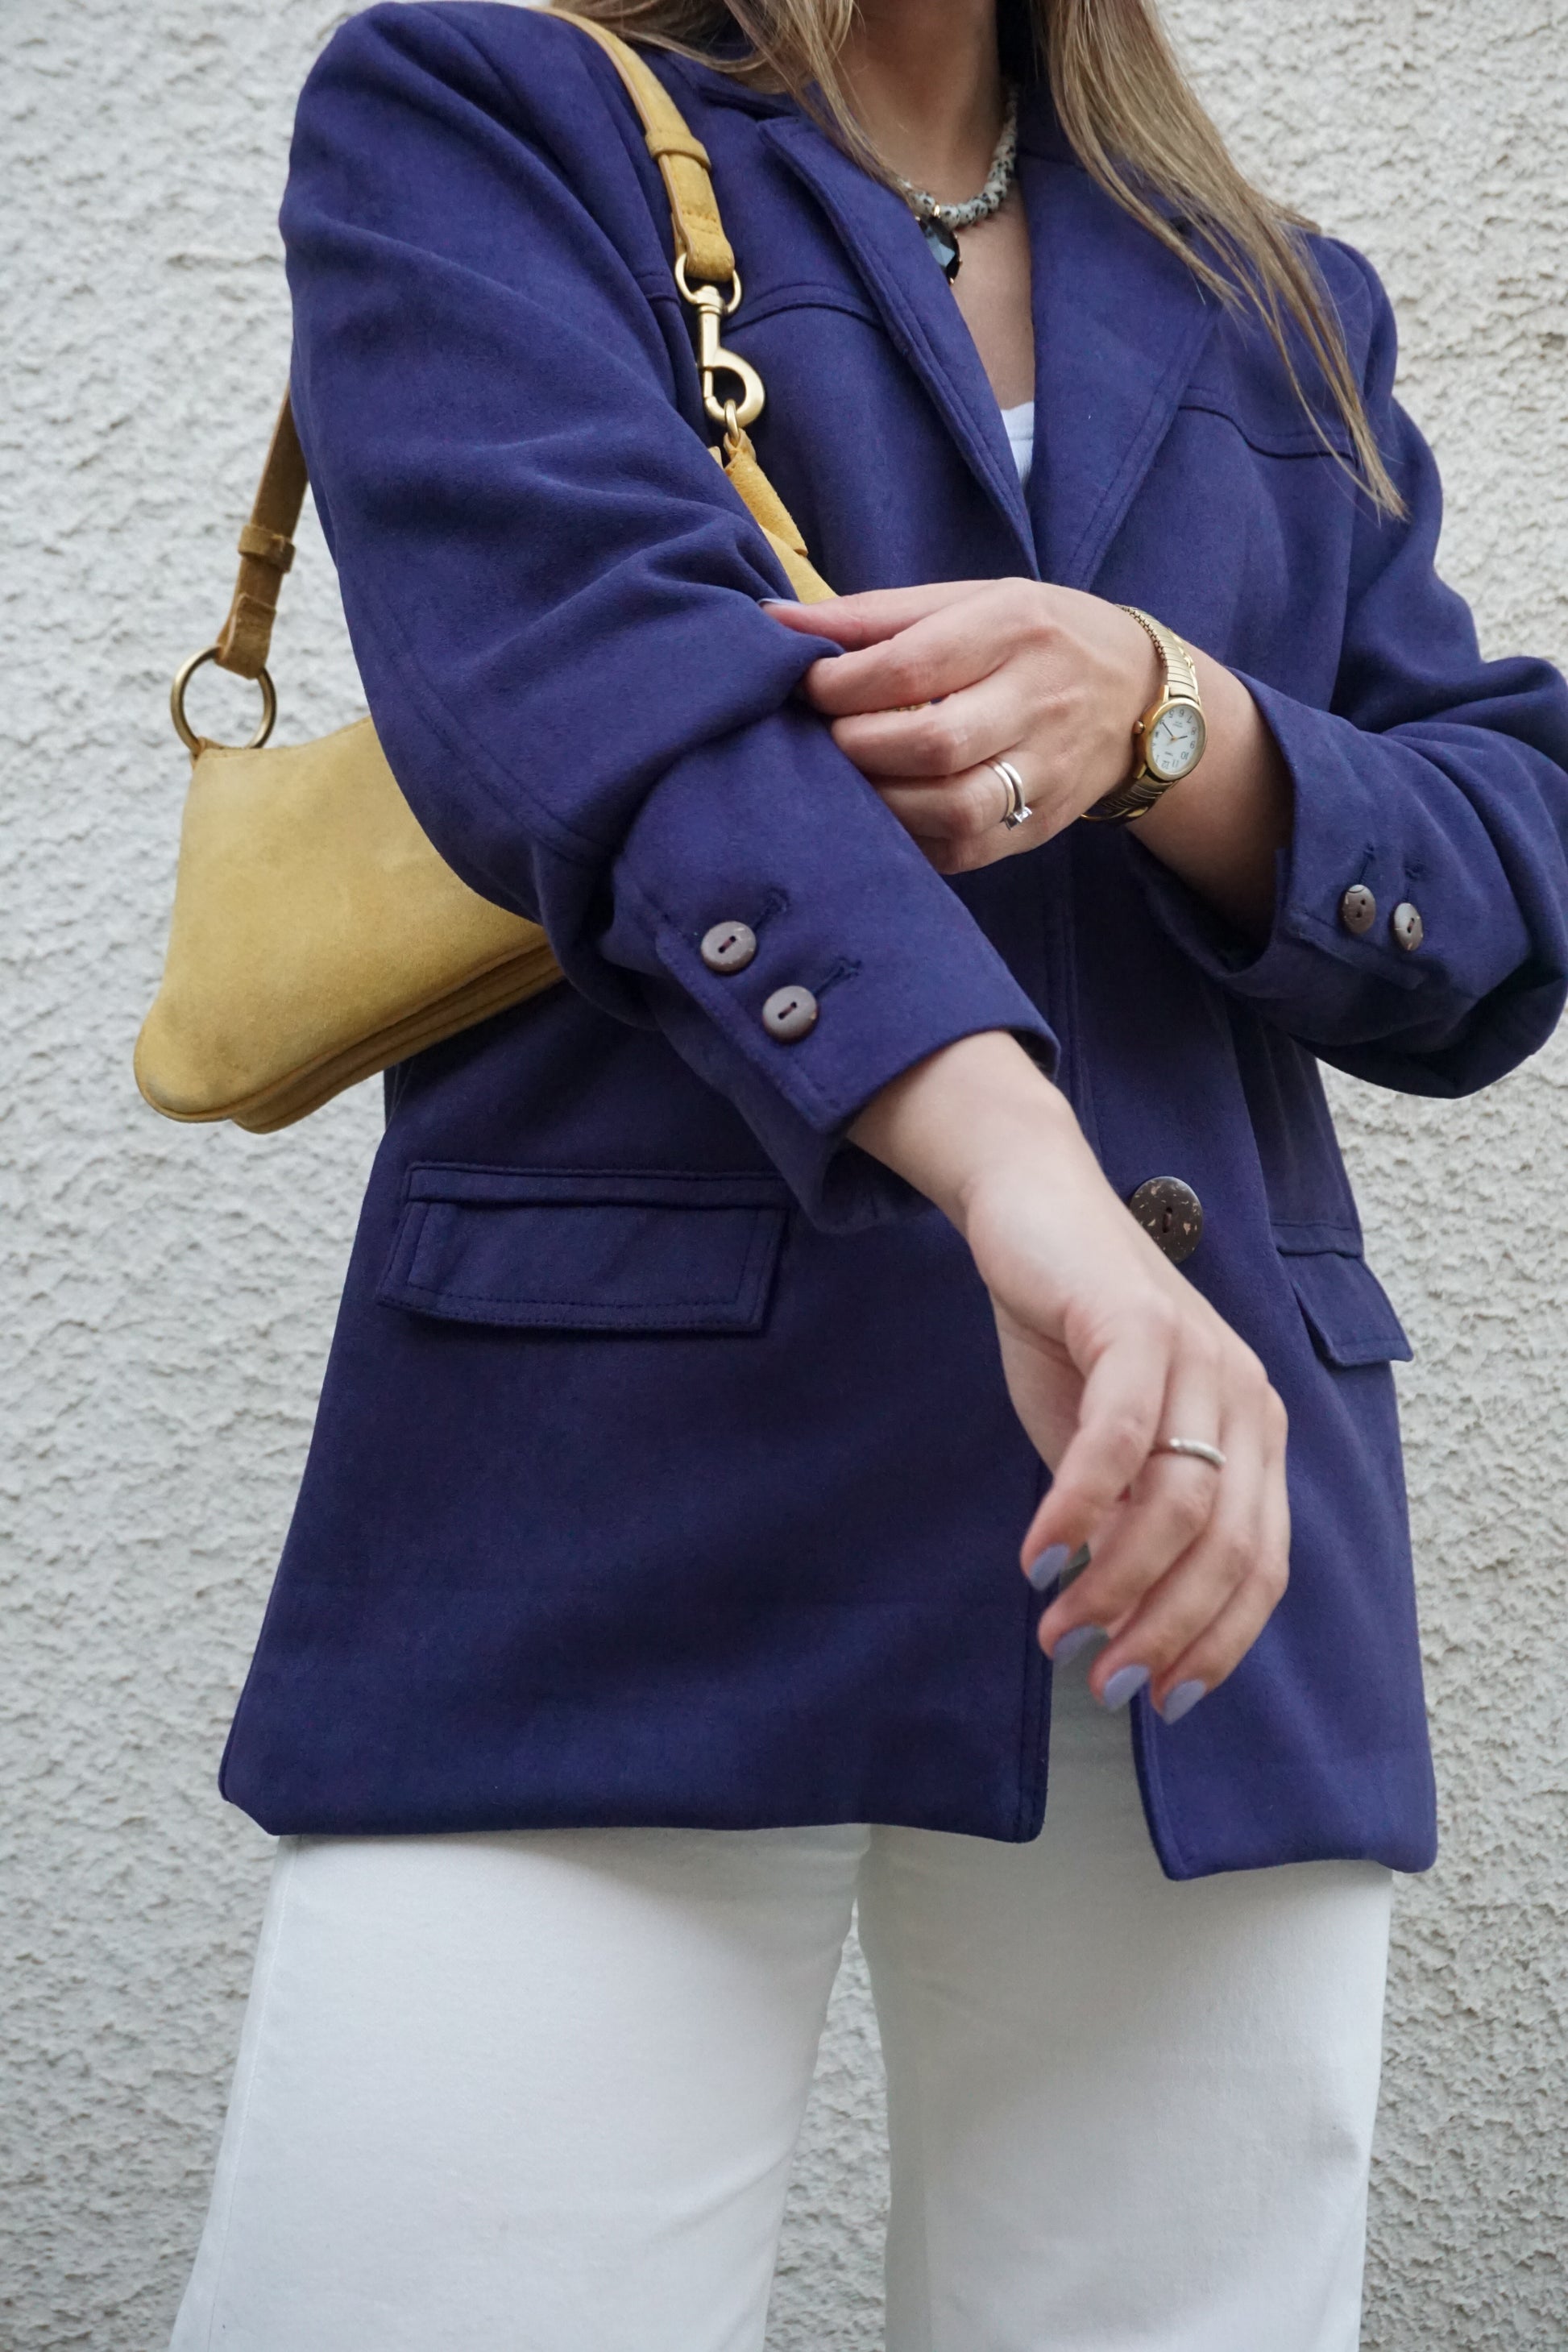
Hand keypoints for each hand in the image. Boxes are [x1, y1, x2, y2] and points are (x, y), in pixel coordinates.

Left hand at [767, 578, 1158, 873]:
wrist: (1138, 696)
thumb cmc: (1031, 638)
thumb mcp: (968, 601)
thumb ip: (871, 616)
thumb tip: (771, 622)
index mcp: (1015, 628)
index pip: (913, 665)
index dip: (841, 685)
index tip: (805, 687)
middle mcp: (1040, 700)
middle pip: (933, 742)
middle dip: (857, 747)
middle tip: (825, 740)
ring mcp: (1047, 771)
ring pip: (954, 808)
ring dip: (881, 802)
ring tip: (848, 782)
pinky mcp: (1040, 825)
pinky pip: (965, 849)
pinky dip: (910, 839)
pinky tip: (885, 815)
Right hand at [850, 1032, 1289, 1717]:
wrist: (1031, 1206)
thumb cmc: (1068, 1330)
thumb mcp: (1105, 1443)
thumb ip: (1127, 1517)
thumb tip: (1124, 1618)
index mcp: (1252, 1433)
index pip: (1261, 1565)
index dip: (1216, 1643)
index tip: (1162, 1701)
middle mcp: (1245, 1398)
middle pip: (1229, 1549)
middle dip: (1166, 1632)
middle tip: (1102, 1681)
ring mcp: (1200, 1358)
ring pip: (1180, 1505)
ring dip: (1114, 1584)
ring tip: (1059, 1628)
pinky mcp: (1138, 1325)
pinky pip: (1118, 1440)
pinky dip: (1077, 1508)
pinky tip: (1038, 1553)